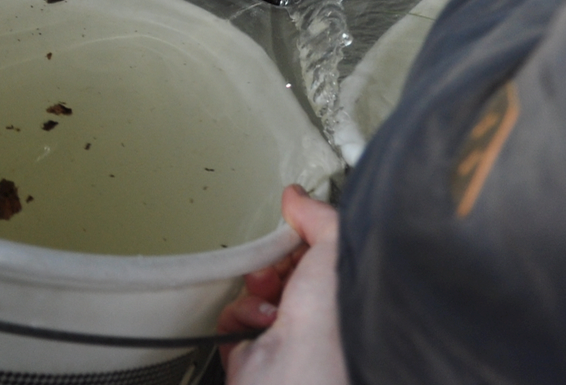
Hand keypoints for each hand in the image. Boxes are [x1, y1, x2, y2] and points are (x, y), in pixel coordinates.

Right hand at [217, 186, 348, 384]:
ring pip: (252, 291)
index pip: (308, 255)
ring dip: (257, 287)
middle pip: (277, 270)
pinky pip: (231, 317)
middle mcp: (310, 316)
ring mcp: (278, 334)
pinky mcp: (248, 349)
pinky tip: (261, 322)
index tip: (291, 231)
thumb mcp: (334, 246)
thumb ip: (318, 216)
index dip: (297, 241)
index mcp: (333, 292)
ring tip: (271, 297)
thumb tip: (297, 197)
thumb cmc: (331, 322)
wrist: (300, 369)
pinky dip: (241, 313)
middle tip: (278, 265)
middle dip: (272, 261)